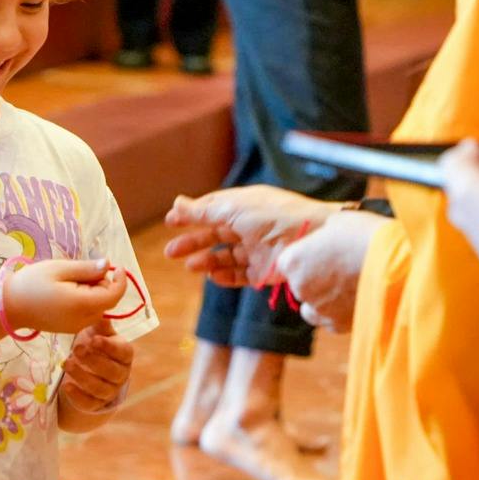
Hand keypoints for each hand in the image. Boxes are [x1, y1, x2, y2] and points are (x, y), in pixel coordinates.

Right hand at [3, 258, 126, 334]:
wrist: (9, 307)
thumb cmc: (31, 283)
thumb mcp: (59, 269)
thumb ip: (86, 269)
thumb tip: (108, 265)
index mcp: (81, 304)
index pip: (114, 295)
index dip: (120, 280)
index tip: (115, 265)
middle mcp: (83, 320)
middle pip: (107, 301)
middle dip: (102, 284)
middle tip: (81, 271)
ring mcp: (76, 327)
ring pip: (99, 308)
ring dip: (93, 293)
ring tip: (70, 282)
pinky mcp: (70, 329)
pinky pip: (88, 314)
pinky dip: (86, 301)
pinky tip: (67, 292)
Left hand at [59, 317, 133, 413]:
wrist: (89, 370)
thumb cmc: (95, 346)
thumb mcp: (98, 333)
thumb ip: (100, 326)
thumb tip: (101, 313)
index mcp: (124, 355)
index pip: (123, 352)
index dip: (110, 347)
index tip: (94, 340)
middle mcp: (121, 375)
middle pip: (112, 371)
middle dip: (94, 361)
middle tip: (77, 349)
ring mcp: (109, 391)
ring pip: (99, 388)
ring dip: (82, 376)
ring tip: (66, 363)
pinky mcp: (95, 404)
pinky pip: (89, 403)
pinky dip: (77, 395)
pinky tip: (66, 386)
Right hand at [164, 185, 335, 287]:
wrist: (308, 237)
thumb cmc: (271, 215)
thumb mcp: (231, 209)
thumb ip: (202, 210)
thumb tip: (176, 203)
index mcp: (243, 205)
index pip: (212, 209)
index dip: (191, 215)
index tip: (170, 222)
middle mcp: (249, 226)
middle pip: (215, 234)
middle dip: (192, 242)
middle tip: (170, 252)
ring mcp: (257, 249)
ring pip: (226, 256)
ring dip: (206, 261)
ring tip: (190, 267)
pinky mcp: (265, 270)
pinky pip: (241, 275)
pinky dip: (225, 276)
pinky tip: (213, 276)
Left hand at [275, 212, 378, 331]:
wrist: (395, 264)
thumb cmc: (364, 236)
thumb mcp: (338, 222)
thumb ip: (324, 234)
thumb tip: (327, 238)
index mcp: (293, 260)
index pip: (287, 264)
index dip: (305, 259)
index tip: (321, 254)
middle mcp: (300, 288)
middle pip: (300, 286)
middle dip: (316, 280)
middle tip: (340, 269)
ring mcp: (319, 309)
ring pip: (313, 309)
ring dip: (325, 301)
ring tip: (348, 288)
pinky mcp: (340, 325)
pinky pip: (332, 322)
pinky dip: (340, 315)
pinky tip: (356, 301)